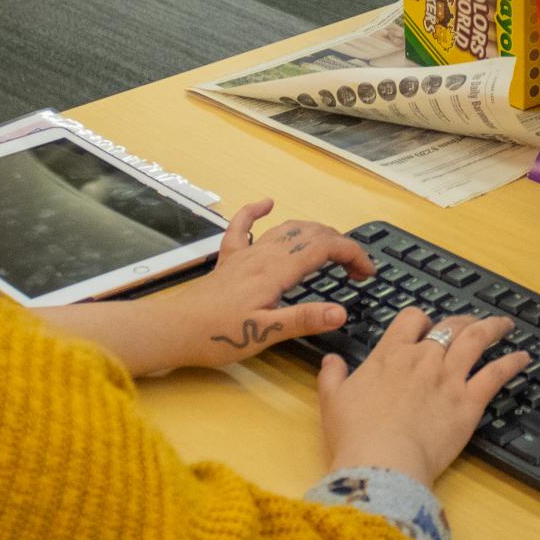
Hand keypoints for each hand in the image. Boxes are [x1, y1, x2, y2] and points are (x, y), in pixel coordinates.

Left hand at [173, 199, 372, 369]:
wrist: (173, 330)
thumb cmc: (216, 336)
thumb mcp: (265, 334)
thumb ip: (303, 319)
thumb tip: (341, 310)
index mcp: (275, 271)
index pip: (324, 248)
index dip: (352, 254)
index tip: (367, 273)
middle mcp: (262, 255)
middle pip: (310, 234)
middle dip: (340, 245)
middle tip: (356, 270)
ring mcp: (244, 255)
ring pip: (286, 228)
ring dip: (314, 232)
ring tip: (332, 249)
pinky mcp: (228, 261)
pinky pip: (243, 226)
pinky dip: (256, 211)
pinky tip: (265, 203)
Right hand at [317, 307, 529, 487]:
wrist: (382, 462)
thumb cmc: (355, 435)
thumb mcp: (332, 401)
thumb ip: (332, 376)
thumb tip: (331, 360)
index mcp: (390, 355)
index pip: (412, 319)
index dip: (422, 319)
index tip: (427, 326)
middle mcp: (423, 359)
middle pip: (449, 326)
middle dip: (462, 320)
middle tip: (470, 322)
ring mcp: (449, 378)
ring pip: (476, 340)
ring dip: (493, 328)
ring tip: (504, 325)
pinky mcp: (469, 402)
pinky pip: (496, 374)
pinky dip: (512, 362)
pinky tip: (522, 357)